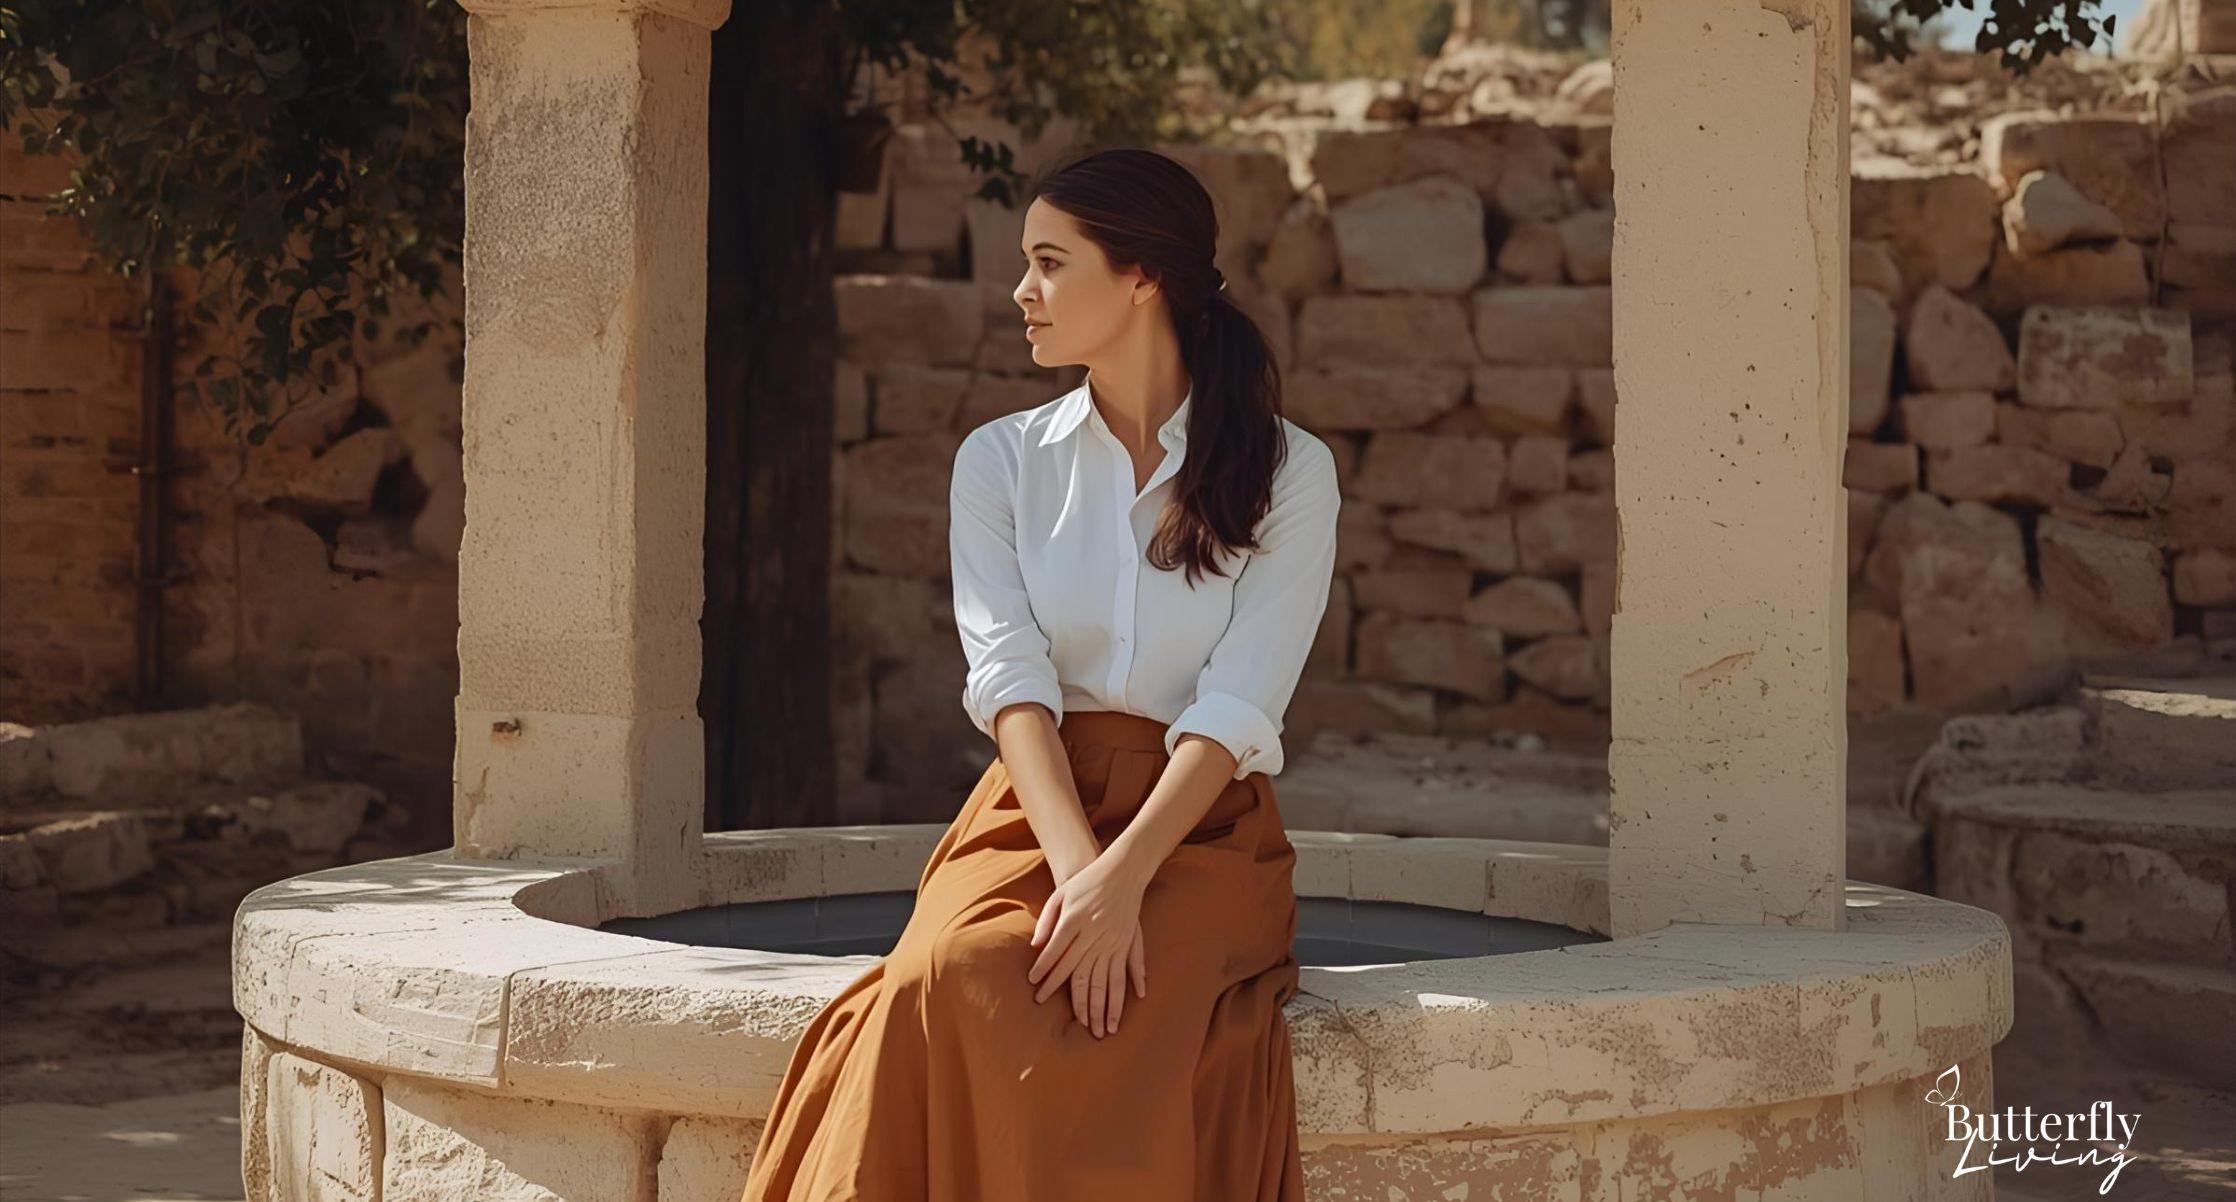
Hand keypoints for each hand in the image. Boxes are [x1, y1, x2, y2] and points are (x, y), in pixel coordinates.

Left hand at [1028, 853, 1148, 1036]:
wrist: (1122, 870)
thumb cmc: (1086, 883)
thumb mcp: (1061, 894)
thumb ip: (1046, 920)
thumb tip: (1035, 947)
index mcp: (1075, 921)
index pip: (1056, 952)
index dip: (1045, 971)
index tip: (1035, 988)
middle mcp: (1095, 934)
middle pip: (1082, 974)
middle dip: (1076, 1002)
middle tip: (1074, 1025)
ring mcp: (1114, 940)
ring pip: (1106, 980)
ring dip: (1103, 1006)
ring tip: (1099, 1029)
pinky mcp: (1127, 942)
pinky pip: (1124, 972)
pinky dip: (1124, 991)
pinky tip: (1125, 1008)